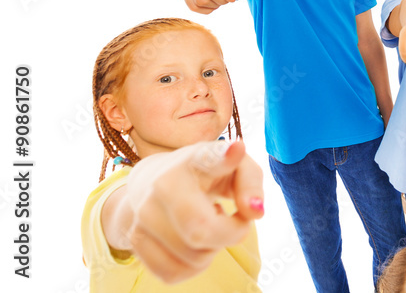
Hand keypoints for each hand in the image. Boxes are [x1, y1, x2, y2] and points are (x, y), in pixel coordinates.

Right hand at [120, 140, 263, 284]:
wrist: (152, 180)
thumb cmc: (206, 174)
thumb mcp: (235, 167)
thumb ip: (251, 183)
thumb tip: (255, 211)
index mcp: (193, 159)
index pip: (208, 158)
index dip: (225, 156)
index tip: (236, 149)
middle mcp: (160, 185)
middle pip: (203, 232)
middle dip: (230, 234)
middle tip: (231, 218)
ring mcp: (141, 213)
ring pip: (193, 258)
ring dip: (211, 249)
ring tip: (206, 223)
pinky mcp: (133, 239)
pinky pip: (174, 273)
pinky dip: (192, 266)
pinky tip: (190, 242)